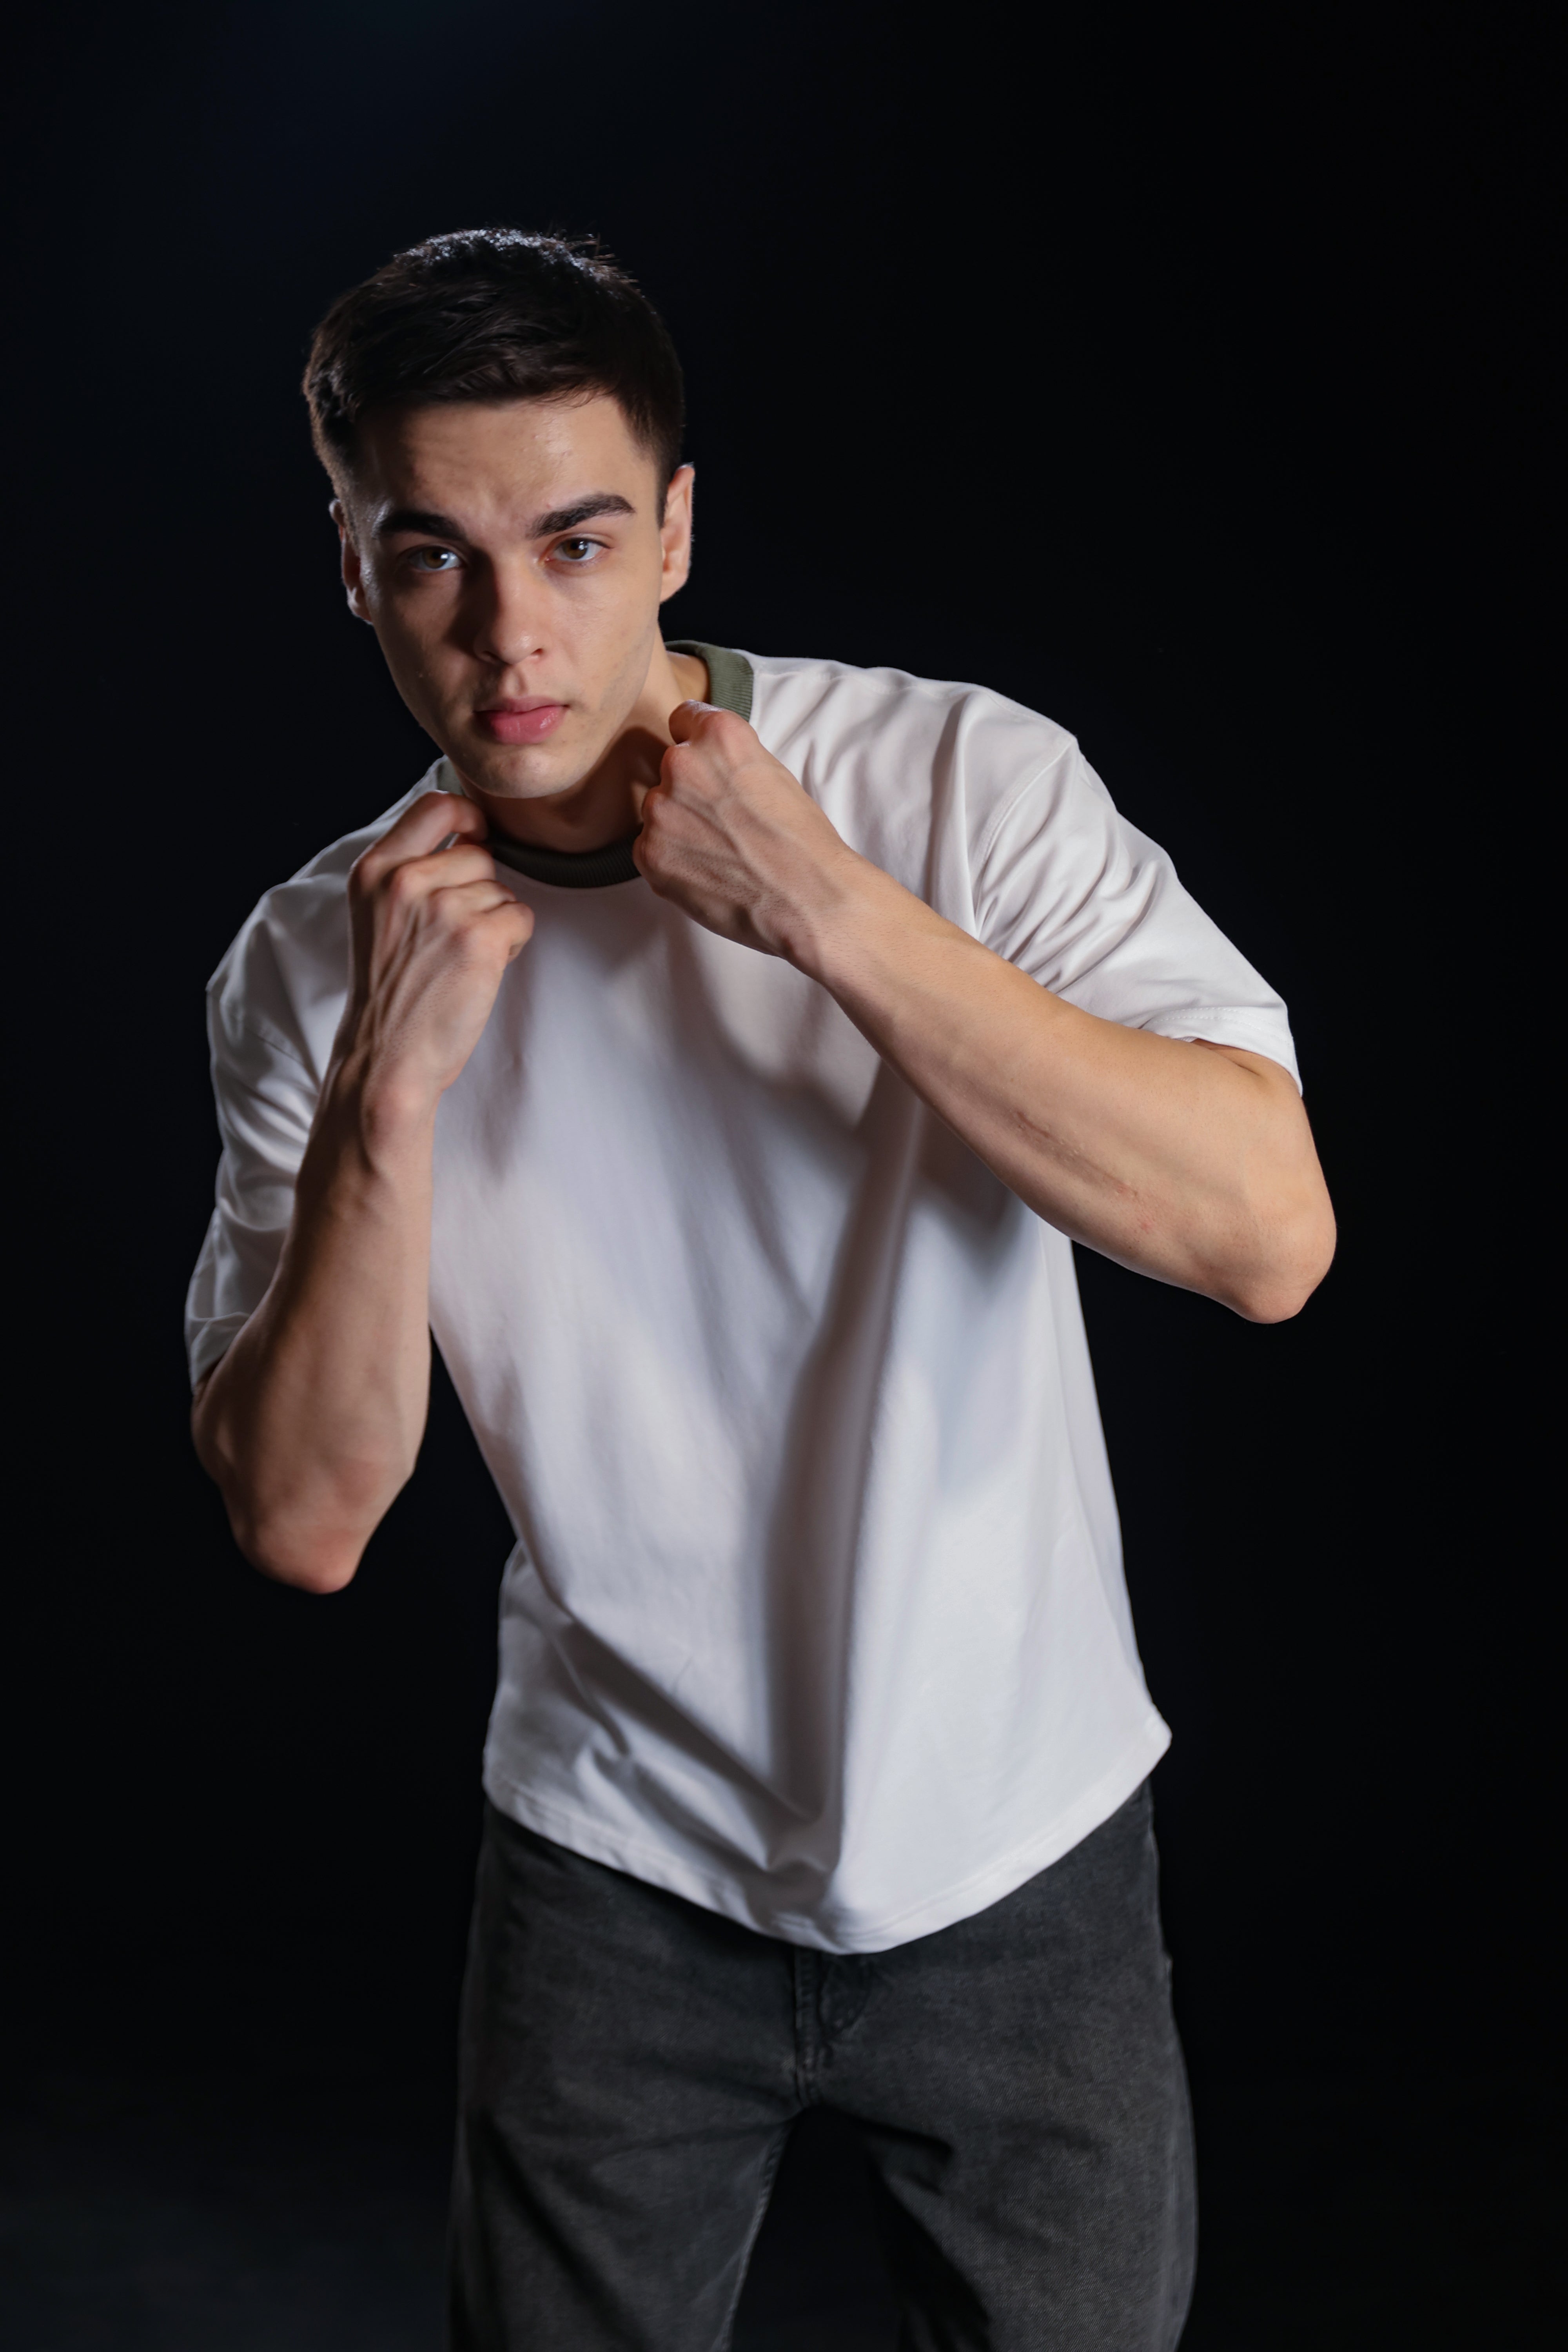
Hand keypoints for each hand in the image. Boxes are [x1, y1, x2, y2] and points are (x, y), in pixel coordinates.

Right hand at [338, 791, 533, 1121]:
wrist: (386, 1057)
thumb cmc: (389, 993)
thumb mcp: (377, 916)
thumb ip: (410, 872)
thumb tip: (466, 834)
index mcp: (374, 870)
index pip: (434, 805)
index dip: (467, 813)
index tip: (477, 833)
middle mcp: (405, 881)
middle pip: (478, 854)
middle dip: (481, 891)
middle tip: (453, 937)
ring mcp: (443, 908)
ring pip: (502, 890)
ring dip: (495, 922)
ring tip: (459, 959)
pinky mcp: (478, 938)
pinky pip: (521, 918)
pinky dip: (511, 945)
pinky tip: (478, 970)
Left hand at [634, 702, 861, 959]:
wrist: (806, 898)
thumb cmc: (801, 843)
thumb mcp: (773, 775)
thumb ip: (731, 762)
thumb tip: (710, 771)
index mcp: (719, 735)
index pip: (684, 719)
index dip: (697, 745)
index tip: (706, 766)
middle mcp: (682, 763)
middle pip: (671, 770)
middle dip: (690, 792)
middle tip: (722, 823)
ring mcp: (661, 808)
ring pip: (659, 811)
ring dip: (678, 827)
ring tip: (718, 853)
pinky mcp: (649, 851)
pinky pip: (649, 848)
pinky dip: (670, 860)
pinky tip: (705, 873)